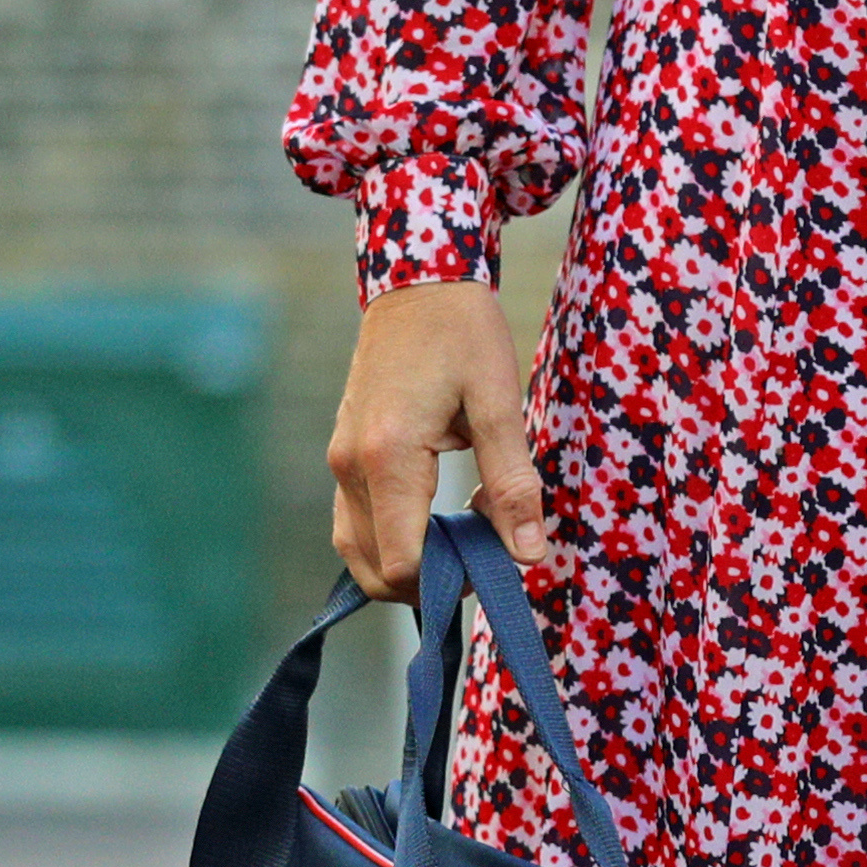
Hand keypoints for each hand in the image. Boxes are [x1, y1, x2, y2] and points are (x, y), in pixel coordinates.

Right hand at [327, 279, 547, 598]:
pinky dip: (390, 538)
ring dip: (405, 564)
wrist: (417, 282)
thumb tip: (527, 553)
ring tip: (463, 542)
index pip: (401, 562)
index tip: (492, 565)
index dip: (448, 583)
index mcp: (387, 456)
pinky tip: (438, 521)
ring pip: (356, 549)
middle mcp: (349, 465)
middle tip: (481, 561)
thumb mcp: (498, 403)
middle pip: (372, 568)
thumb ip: (512, 482)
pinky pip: (355, 520)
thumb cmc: (462, 334)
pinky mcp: (343, 452)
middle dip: (426, 583)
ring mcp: (339, 460)